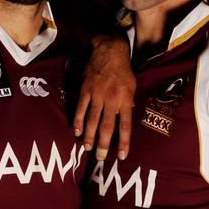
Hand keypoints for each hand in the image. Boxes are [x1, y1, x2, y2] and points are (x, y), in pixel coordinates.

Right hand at [74, 35, 135, 159]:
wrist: (109, 51)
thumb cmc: (123, 70)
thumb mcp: (132, 86)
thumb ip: (128, 104)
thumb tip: (124, 120)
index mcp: (126, 99)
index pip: (125, 126)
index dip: (124, 142)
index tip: (122, 156)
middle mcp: (111, 99)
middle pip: (106, 127)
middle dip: (104, 144)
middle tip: (101, 158)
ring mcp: (96, 95)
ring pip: (92, 120)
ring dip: (89, 136)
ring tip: (87, 148)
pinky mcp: (85, 90)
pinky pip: (80, 109)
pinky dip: (78, 121)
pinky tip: (76, 132)